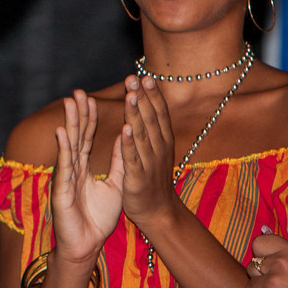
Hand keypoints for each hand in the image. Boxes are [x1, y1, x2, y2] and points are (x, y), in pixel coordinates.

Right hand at [50, 90, 125, 264]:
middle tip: (78, 91)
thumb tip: (124, 136)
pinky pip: (65, 166)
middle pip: (75, 135)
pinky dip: (64, 148)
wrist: (87, 244)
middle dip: (77, 113)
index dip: (89, 118)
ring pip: (69, 145)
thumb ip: (118, 161)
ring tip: (70, 103)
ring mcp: (65, 177)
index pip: (86, 137)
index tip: (91, 97)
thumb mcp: (116, 184)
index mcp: (83, 167)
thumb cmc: (98, 218)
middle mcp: (72, 168)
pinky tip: (63, 132)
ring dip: (69, 123)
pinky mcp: (62, 190)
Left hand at [118, 75, 183, 231]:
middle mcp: (160, 149)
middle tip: (134, 78)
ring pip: (142, 135)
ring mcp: (150, 163)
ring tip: (131, 95)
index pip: (159, 113)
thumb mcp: (157, 150)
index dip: (153, 95)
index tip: (145, 75)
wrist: (159, 213)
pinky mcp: (138, 177)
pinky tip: (125, 128)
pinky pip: (132, 157)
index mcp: (163, 141)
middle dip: (143, 98)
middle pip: (152, 119)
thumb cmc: (154, 178)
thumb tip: (146, 104)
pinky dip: (129, 143)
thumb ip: (151, 129)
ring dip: (137, 114)